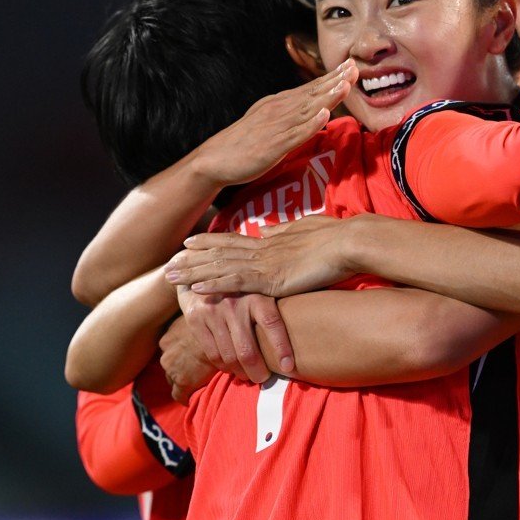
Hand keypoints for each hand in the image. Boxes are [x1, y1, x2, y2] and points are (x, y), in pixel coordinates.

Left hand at [158, 316, 215, 403]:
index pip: (169, 350)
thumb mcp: (201, 320)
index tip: (188, 358)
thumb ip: (195, 326)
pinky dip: (184, 398)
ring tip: (194, 385)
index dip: (179, 356)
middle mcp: (166, 353)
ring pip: (172, 380)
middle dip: (178, 369)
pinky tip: (191, 400)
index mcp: (169, 337)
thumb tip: (202, 325)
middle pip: (169, 366)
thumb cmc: (217, 324)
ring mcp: (172, 369)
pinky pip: (179, 395)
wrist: (223, 338)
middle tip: (193, 371)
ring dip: (182, 382)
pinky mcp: (182, 382)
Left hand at [165, 215, 354, 298]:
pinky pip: (237, 283)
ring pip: (221, 268)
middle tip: (168, 264)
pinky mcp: (272, 279)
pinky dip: (214, 286)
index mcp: (272, 240)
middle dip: (193, 260)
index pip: (233, 240)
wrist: (351, 241)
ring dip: (195, 273)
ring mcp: (265, 263)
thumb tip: (268, 229)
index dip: (209, 241)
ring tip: (171, 278)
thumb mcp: (306, 231)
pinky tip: (195, 290)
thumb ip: (285, 231)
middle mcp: (263, 248)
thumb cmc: (337, 237)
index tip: (189, 242)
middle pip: (220, 253)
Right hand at [175, 286, 293, 382]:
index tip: (289, 367)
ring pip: (229, 356)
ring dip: (240, 372)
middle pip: (247, 350)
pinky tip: (231, 367)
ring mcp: (213, 312)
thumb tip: (300, 333)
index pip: (272, 323)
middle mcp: (234, 303)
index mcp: (256, 294)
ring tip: (249, 376)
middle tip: (264, 379)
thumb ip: (273, 308)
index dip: (282, 347)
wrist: (203, 267)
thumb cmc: (243, 285)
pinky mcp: (196, 320)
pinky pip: (212, 353)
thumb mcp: (261, 288)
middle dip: (257, 371)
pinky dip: (224, 366)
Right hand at [189, 60, 356, 187]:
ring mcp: (277, 127)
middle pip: (312, 93)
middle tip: (355, 67)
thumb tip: (314, 110)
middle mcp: (279, 110)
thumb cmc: (243, 142)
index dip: (332, 78)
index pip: (310, 88)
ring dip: (328, 97)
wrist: (214, 159)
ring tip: (346, 85)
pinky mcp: (273, 146)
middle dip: (336, 81)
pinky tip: (324, 115)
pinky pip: (295, 134)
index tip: (350, 66)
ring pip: (307, 110)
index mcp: (279, 104)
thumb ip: (290, 114)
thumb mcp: (268, 121)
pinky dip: (310, 124)